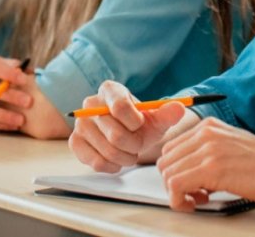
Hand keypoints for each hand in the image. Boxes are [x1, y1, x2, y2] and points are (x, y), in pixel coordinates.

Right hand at [69, 80, 189, 172]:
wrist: (126, 136)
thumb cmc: (140, 125)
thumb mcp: (156, 118)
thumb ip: (168, 113)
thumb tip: (179, 108)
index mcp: (110, 90)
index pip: (121, 107)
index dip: (136, 122)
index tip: (140, 124)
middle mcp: (90, 103)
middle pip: (116, 134)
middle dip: (134, 145)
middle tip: (137, 144)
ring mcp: (80, 123)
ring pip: (108, 150)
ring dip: (125, 157)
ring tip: (129, 152)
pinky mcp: (75, 142)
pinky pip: (96, 162)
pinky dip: (112, 166)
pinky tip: (117, 160)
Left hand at [156, 117, 254, 211]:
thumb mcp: (233, 146)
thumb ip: (209, 152)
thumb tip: (190, 171)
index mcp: (209, 126)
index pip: (171, 148)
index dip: (176, 170)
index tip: (190, 184)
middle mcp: (205, 133)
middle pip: (165, 161)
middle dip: (174, 182)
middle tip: (194, 194)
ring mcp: (208, 149)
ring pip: (167, 174)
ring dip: (177, 193)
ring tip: (199, 199)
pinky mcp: (212, 168)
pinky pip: (176, 186)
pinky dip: (180, 200)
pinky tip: (197, 202)